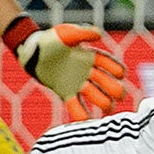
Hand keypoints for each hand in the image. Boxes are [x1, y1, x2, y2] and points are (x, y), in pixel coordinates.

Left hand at [1, 16, 125, 120]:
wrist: (32, 53)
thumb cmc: (50, 40)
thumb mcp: (66, 33)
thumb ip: (83, 33)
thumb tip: (100, 35)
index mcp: (90, 56)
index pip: (109, 64)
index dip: (117, 69)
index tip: (121, 74)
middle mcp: (87, 71)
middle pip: (107, 83)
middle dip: (115, 90)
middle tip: (120, 95)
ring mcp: (77, 83)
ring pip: (96, 96)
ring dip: (104, 103)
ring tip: (108, 109)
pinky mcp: (66, 93)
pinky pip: (77, 106)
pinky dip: (82, 114)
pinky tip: (88, 121)